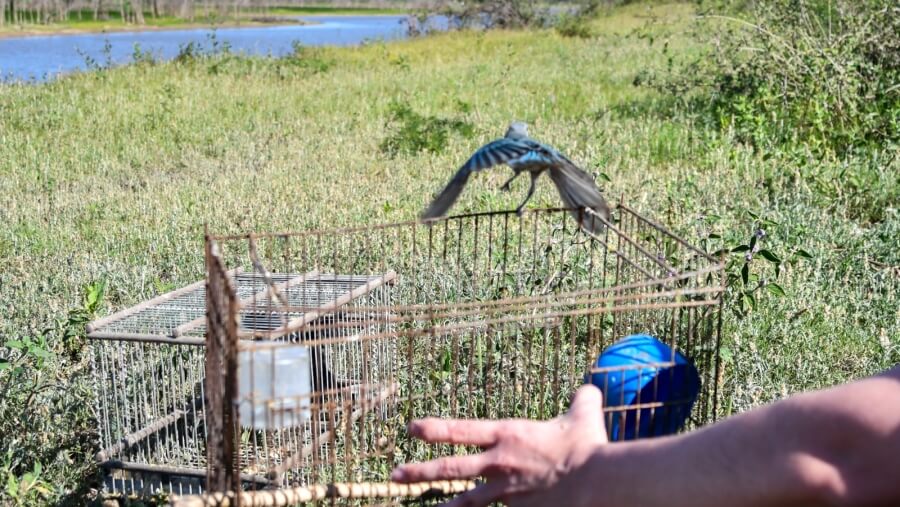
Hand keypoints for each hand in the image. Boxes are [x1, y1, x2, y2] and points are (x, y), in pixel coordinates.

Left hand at [391, 385, 607, 506]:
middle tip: (396, 474)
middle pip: (450, 467)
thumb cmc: (587, 447)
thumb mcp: (584, 415)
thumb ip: (582, 400)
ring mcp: (507, 490)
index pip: (461, 430)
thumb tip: (591, 388)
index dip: (434, 429)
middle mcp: (499, 463)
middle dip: (420, 471)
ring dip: (445, 503)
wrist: (594, 481)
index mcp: (508, 435)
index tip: (411, 428)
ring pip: (467, 499)